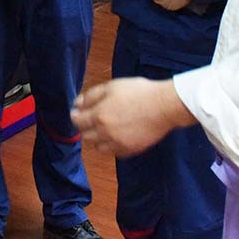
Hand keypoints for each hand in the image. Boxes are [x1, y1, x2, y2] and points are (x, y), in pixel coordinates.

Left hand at [71, 78, 192, 155]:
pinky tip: (117, 135)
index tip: (77, 111)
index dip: (75, 115)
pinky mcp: (131, 150)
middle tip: (90, 118)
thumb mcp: (111, 86)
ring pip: (98, 147)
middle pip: (86, 136)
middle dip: (85, 127)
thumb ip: (91, 96)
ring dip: (97, 138)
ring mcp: (118, 144)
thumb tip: (77, 104)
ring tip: (105, 127)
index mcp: (99, 116)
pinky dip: (111, 146)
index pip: (77, 122)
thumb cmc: (139, 92)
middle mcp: (106, 133)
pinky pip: (114, 152)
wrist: (163, 106)